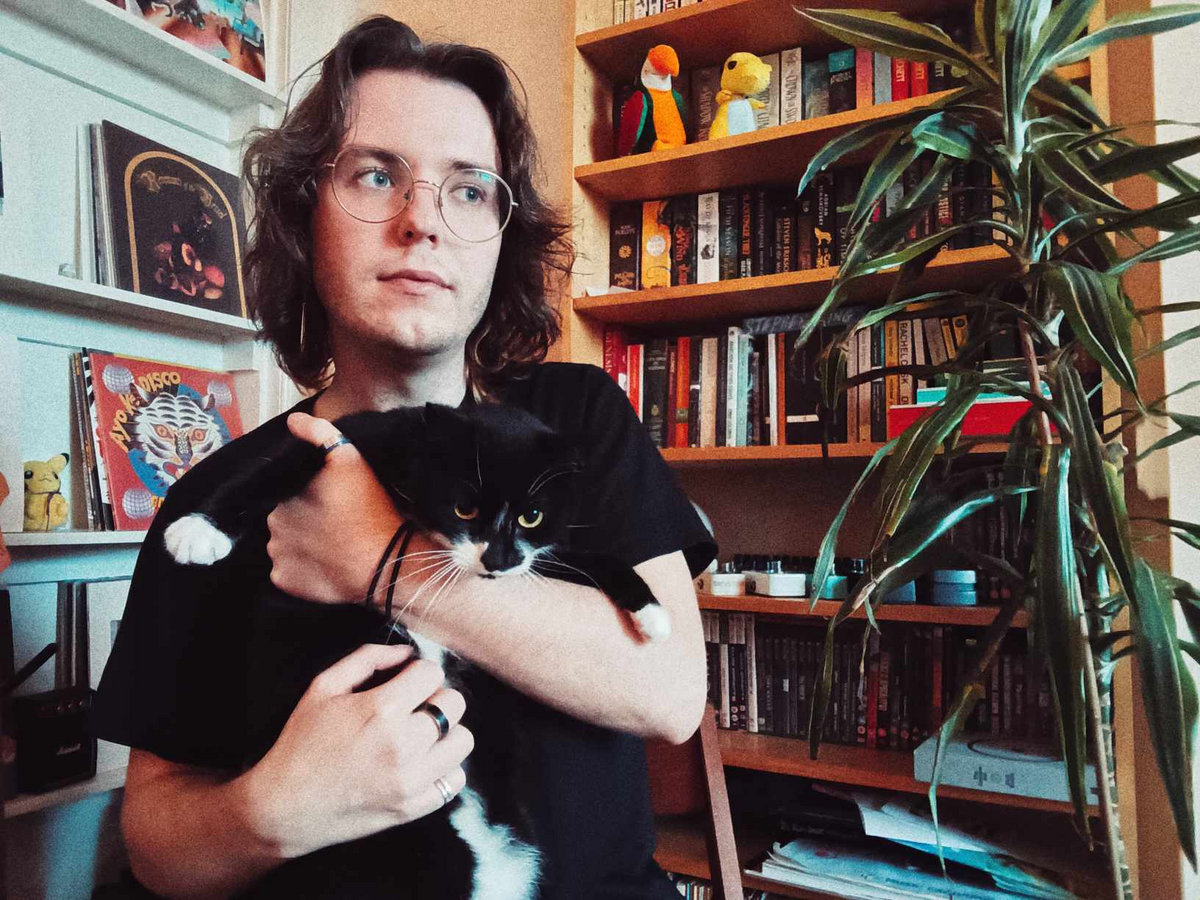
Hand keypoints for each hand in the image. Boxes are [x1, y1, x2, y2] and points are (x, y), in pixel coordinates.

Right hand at [244, 643, 472, 858]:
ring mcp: (410, 780)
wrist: (284, 807)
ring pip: (463, 741)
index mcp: (380, 710)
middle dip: (437, 698)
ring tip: (421, 735)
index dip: (419, 672)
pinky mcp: (412, 808)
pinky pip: (455, 780)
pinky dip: (444, 768)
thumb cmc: (300, 743)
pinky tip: (422, 763)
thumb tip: (406, 652)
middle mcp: (402, 745)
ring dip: (447, 733)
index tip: (407, 682)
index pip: (432, 674)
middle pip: (454, 704)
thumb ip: (367, 659)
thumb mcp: (323, 687)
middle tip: (415, 707)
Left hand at [266, 413, 402, 602]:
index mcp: (283, 499)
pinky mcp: (287, 584)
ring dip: (300, 544)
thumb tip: (293, 422)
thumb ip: (320, 434)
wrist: (385, 562)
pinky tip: (324, 565)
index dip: (307, 496)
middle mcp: (272, 529)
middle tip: (333, 523)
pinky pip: (288, 573)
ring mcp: (277, 559)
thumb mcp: (350, 460)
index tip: (330, 502)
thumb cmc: (368, 509)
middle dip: (301, 520)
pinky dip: (301, 570)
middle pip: (284, 520)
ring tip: (331, 545)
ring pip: (284, 546)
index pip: (287, 493)